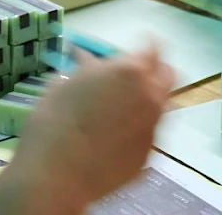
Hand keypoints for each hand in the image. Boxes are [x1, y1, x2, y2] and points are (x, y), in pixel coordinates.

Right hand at [12, 44, 174, 206]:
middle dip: (157, 70)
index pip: (152, 49)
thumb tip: (86, 59)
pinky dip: (138, 129)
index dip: (146, 45)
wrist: (55, 175)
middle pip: (168, 75)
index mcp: (131, 71)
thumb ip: (86, 70)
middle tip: (139, 75)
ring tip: (126, 107)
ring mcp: (153, 127)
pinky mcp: (148, 154)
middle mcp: (150, 96)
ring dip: (150, 100)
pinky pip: (150, 134)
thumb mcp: (64, 84)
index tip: (140, 45)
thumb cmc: (53, 122)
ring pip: (163, 105)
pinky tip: (117, 137)